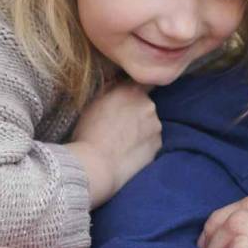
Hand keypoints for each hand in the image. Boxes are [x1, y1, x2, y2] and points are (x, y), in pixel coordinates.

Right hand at [68, 82, 160, 205]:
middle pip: (145, 104)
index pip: (144, 82)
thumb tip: (119, 84)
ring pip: (149, 124)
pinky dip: (143, 144)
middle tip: (118, 125)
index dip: (135, 90)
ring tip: (122, 142)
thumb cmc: (89, 133)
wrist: (96, 165)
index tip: (128, 97)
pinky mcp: (158, 146)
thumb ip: (112, 89)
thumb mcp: (94, 102)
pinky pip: (151, 141)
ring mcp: (156, 127)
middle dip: (135, 111)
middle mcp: (149, 105)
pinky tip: (128, 152)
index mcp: (132, 90)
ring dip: (141, 129)